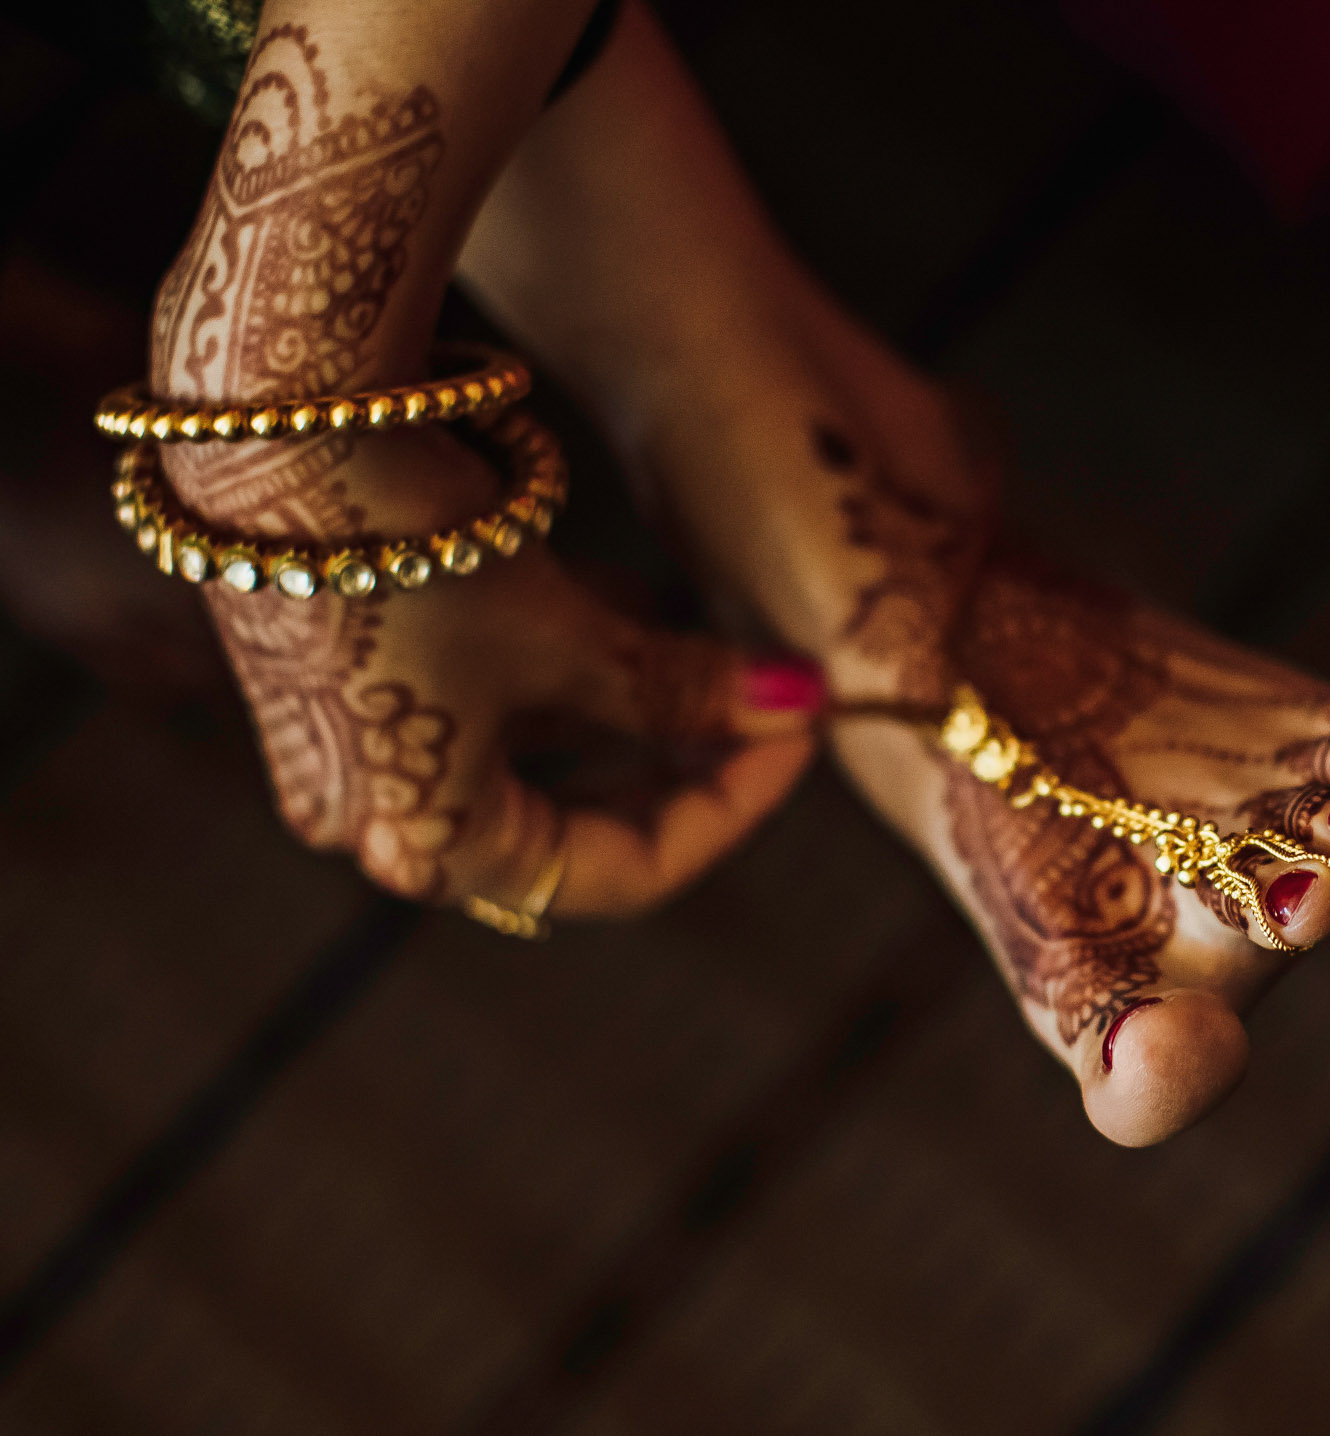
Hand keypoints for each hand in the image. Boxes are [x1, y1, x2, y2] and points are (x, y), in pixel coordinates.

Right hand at [184, 427, 821, 919]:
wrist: (276, 418)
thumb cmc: (423, 550)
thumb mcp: (569, 635)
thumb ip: (680, 691)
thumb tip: (797, 705)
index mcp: (429, 846)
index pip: (621, 871)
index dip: (730, 809)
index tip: (800, 730)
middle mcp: (372, 818)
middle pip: (571, 824)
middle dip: (678, 762)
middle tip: (769, 705)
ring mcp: (345, 748)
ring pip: (527, 752)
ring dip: (625, 704)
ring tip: (712, 643)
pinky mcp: (336, 672)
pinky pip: (476, 696)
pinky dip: (556, 665)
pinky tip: (621, 602)